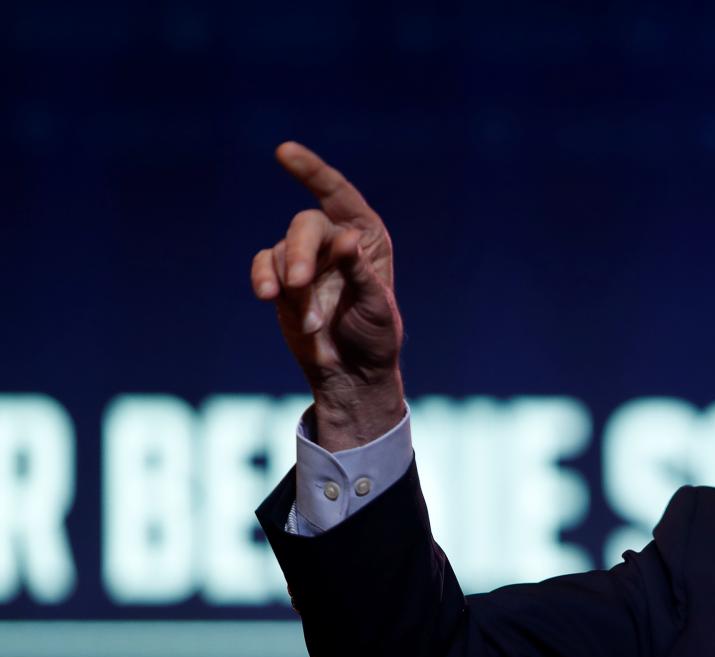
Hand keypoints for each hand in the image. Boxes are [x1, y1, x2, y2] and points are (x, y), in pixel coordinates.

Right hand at [250, 142, 404, 449]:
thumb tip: (345, 238)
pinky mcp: (282, 281)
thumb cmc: (374, 337)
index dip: (312, 171)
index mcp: (366, 238)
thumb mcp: (375, 306)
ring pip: (283, 248)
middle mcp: (336, 242)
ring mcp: (306, 260)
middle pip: (306, 225)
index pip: (338, 194)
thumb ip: (359, 272)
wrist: (352, 373)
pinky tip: (268, 296)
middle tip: (299, 281)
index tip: (284, 151)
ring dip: (287, 279)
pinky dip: (265, 279)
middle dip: (300, 250)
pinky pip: (265, 266)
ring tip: (303, 316)